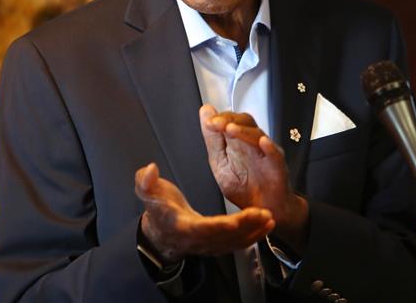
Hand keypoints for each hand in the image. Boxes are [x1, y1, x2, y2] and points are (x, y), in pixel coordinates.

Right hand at [134, 162, 274, 262]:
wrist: (160, 233)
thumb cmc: (157, 210)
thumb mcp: (146, 192)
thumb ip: (145, 181)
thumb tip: (150, 169)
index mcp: (183, 227)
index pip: (205, 228)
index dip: (223, 226)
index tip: (240, 219)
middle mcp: (197, 241)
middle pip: (225, 238)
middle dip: (246, 227)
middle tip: (264, 214)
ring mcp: (208, 246)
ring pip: (234, 243)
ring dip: (254, 233)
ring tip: (269, 220)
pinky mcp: (216, 245)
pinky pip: (236, 244)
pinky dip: (252, 237)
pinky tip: (265, 227)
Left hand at [199, 105, 308, 251]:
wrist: (264, 212)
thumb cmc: (245, 188)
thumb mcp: (220, 163)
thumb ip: (213, 139)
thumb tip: (205, 113)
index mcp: (239, 142)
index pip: (232, 120)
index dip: (220, 118)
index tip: (208, 122)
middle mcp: (254, 145)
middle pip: (246, 122)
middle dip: (230, 120)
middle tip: (216, 123)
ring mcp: (267, 155)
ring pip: (258, 136)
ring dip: (244, 132)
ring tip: (231, 130)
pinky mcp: (278, 169)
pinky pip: (276, 156)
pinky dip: (270, 148)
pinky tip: (263, 143)